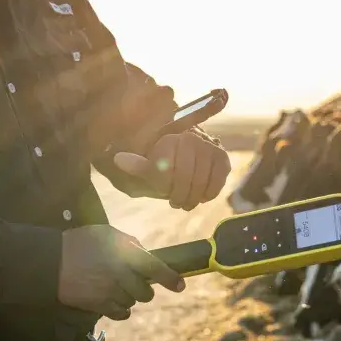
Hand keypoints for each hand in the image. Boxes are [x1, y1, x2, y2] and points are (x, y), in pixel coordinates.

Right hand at [58, 225, 184, 319]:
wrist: (52, 262)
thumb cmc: (80, 243)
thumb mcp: (106, 233)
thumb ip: (129, 242)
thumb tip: (145, 253)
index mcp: (124, 254)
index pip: (154, 268)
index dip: (170, 278)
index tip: (180, 285)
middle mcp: (120, 275)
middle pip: (146, 292)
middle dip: (144, 288)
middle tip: (133, 281)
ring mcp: (110, 292)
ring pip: (133, 303)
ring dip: (130, 297)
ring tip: (115, 287)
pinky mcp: (99, 306)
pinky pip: (122, 313)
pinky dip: (121, 309)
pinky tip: (113, 300)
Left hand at [112, 131, 230, 209]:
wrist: (187, 161)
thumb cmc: (165, 166)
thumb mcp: (149, 168)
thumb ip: (136, 165)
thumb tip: (118, 159)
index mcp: (169, 139)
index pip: (165, 170)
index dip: (163, 186)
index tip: (162, 189)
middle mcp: (191, 138)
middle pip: (184, 178)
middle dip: (178, 194)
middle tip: (175, 202)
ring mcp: (209, 147)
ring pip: (200, 182)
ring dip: (192, 197)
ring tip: (186, 201)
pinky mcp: (222, 158)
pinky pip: (216, 183)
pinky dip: (207, 194)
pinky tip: (200, 195)